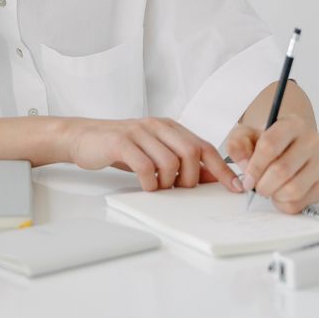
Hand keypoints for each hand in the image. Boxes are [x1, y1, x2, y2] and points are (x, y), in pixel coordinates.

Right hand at [65, 116, 245, 193]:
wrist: (83, 137)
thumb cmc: (121, 147)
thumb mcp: (154, 151)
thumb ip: (180, 161)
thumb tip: (211, 178)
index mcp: (169, 127)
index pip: (204, 146)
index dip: (222, 169)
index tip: (235, 188)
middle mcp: (157, 126)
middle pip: (192, 152)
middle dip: (192, 179)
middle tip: (179, 190)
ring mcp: (139, 132)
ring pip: (170, 161)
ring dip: (168, 183)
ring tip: (158, 188)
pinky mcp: (121, 142)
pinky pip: (145, 166)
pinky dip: (149, 182)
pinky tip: (145, 185)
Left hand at [225, 113, 318, 214]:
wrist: (288, 148)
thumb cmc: (267, 142)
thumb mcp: (247, 135)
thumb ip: (238, 145)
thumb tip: (245, 166)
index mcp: (292, 124)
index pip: (270, 145)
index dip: (255, 166)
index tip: (247, 178)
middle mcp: (312, 141)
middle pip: (282, 170)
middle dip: (263, 184)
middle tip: (256, 188)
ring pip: (294, 189)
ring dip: (275, 195)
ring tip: (269, 189)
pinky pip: (302, 203)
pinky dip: (285, 204)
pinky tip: (280, 195)